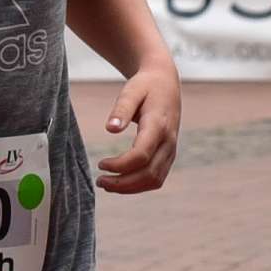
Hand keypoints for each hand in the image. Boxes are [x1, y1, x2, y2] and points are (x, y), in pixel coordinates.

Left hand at [94, 67, 180, 192]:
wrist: (166, 83)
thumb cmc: (145, 86)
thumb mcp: (131, 91)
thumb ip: (121, 110)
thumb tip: (110, 129)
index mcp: (158, 125)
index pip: (141, 155)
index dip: (120, 165)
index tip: (101, 164)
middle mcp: (168, 141)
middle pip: (149, 174)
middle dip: (123, 183)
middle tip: (100, 181)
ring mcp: (171, 150)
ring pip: (154, 180)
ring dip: (130, 187)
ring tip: (107, 184)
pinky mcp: (169, 155)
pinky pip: (157, 177)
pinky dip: (139, 185)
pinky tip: (121, 181)